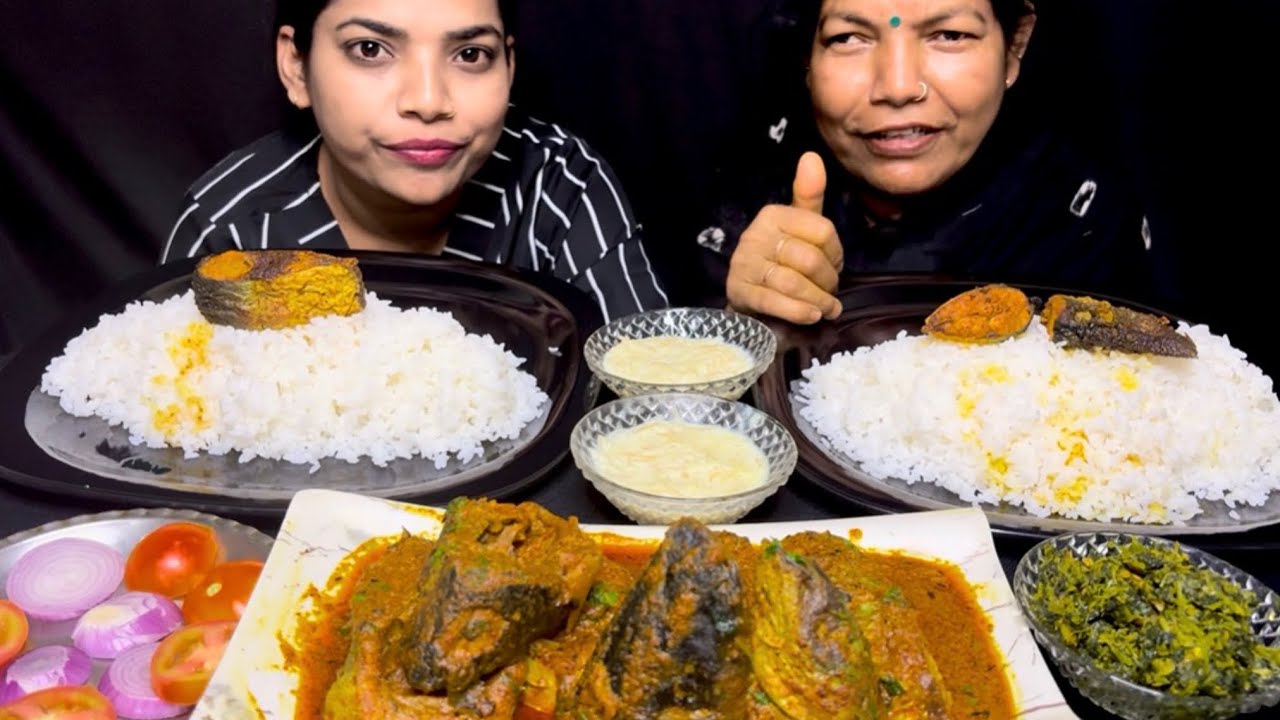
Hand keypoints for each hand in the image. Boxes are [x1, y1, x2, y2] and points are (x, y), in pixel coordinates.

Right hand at [725, 152, 843, 323]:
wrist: (749, 297)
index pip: (823, 230)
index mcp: (773, 215)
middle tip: (831, 293)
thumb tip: (811, 156)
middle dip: (827, 281)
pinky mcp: (738, 292)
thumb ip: (810, 195)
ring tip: (827, 309)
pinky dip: (797, 312)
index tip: (834, 265)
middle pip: (810, 259)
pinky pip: (774, 302)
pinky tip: (811, 316)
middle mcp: (755, 236)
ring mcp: (744, 265)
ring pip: (794, 283)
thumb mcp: (799, 227)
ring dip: (818, 301)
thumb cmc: (782, 260)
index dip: (836, 253)